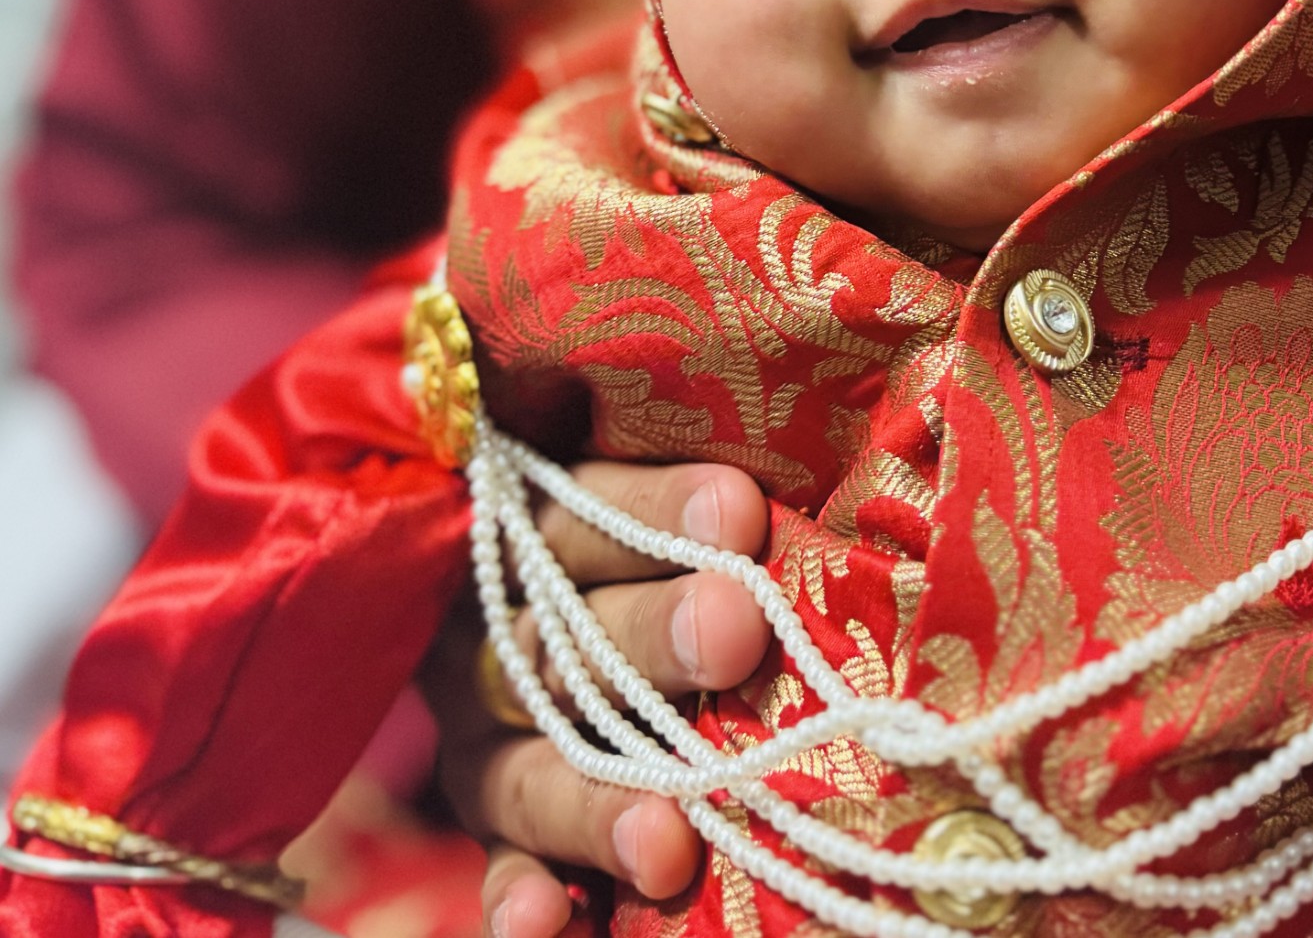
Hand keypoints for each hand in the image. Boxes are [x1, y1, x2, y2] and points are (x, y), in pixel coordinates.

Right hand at [424, 460, 770, 937]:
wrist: (559, 605)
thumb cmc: (646, 535)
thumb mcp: (639, 484)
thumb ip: (692, 485)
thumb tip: (762, 481)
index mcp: (526, 526)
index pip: (582, 510)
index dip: (657, 513)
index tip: (740, 511)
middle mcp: (495, 634)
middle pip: (564, 638)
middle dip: (652, 638)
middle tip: (736, 632)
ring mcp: (488, 739)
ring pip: (532, 770)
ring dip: (595, 806)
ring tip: (666, 841)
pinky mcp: (498, 827)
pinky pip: (502, 867)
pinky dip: (520, 901)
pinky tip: (548, 927)